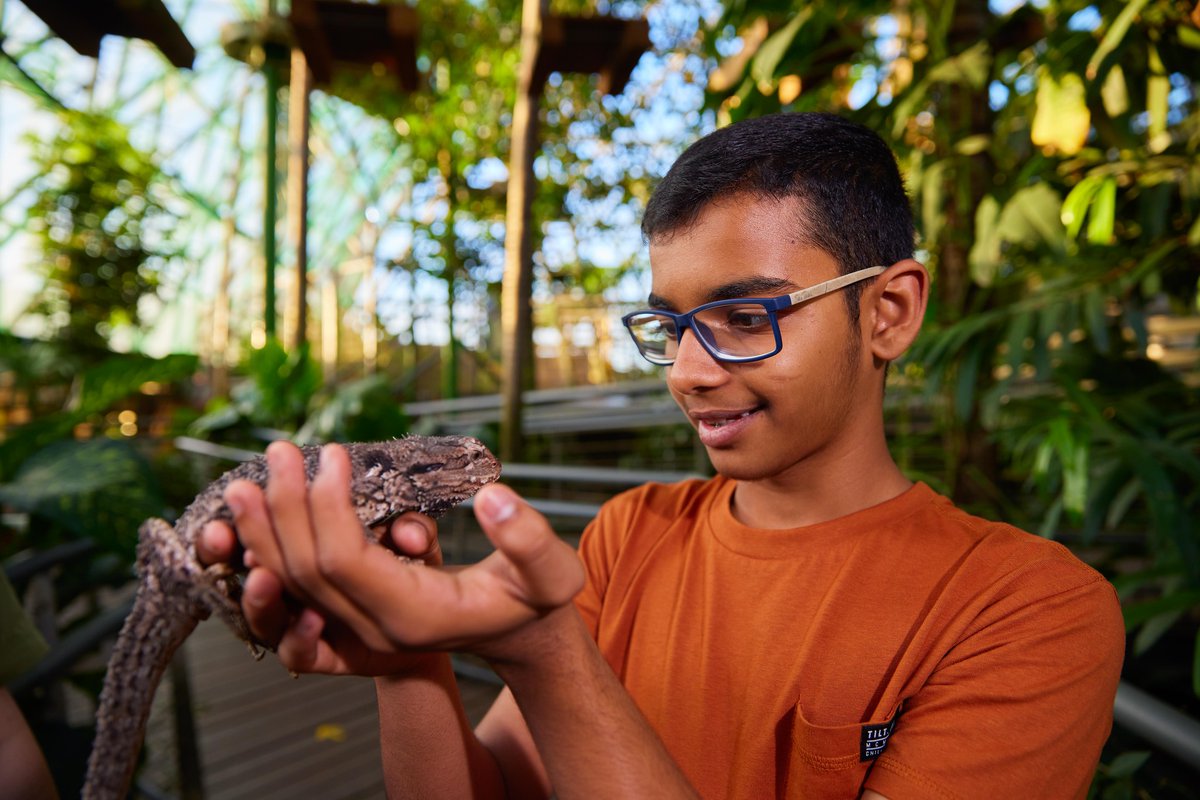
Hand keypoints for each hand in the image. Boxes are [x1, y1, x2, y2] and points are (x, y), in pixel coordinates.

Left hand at [218, 441, 583, 671]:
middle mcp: (376, 629)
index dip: (330, 506)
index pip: (347, 563)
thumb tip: (492, 497)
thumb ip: (527, 538)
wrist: (518, 630)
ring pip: (290, 587)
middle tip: (277, 452)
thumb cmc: (536, 596)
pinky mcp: (350, 620)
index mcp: (415, 616)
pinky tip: (255, 525)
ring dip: (262, 534)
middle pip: (306, 572)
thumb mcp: (550, 570)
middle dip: (285, 509)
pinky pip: (294, 592)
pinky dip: (270, 557)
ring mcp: (358, 631)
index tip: (333, 454)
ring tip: (242, 486)